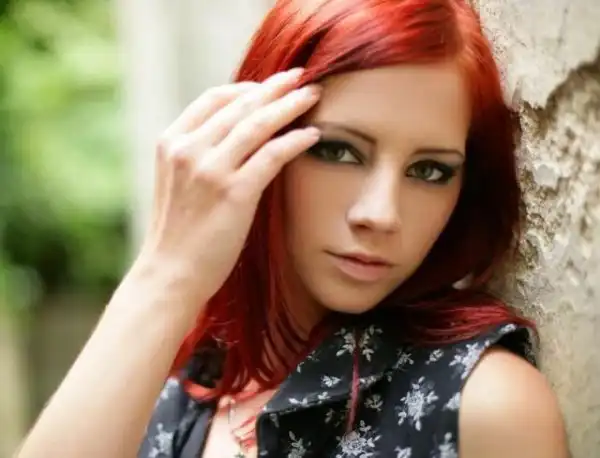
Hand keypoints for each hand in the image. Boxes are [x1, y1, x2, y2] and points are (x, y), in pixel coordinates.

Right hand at [135, 68, 320, 308]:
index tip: (270, 87)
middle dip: (275, 87)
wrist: (170, 273)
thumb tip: (237, 135)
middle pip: (240, 105)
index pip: (214, 99)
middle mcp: (188, 149)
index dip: (247, 88)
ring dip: (290, 105)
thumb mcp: (178, 182)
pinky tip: (312, 135)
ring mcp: (210, 170)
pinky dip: (295, 141)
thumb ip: (199, 154)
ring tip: (313, 95)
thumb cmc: (178, 233)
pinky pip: (272, 155)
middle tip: (301, 76)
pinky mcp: (233, 193)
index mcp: (171, 142)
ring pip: (258, 124)